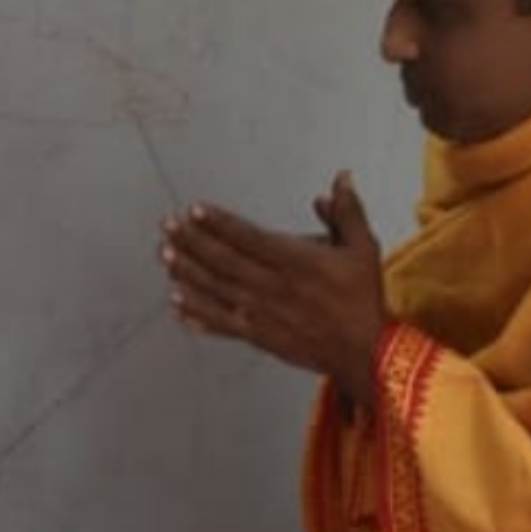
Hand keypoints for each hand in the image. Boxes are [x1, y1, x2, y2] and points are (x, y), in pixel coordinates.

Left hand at [161, 172, 389, 411]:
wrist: (365, 352)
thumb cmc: (362, 300)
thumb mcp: (363, 249)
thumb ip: (347, 212)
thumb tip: (340, 180)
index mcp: (297, 262)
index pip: (249, 237)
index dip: (219, 223)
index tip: (195, 210)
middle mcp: (274, 287)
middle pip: (224, 261)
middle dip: (192, 241)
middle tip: (168, 225)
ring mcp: (264, 314)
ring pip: (217, 290)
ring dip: (188, 272)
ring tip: (165, 254)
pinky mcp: (260, 336)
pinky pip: (222, 324)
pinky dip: (198, 313)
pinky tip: (178, 303)